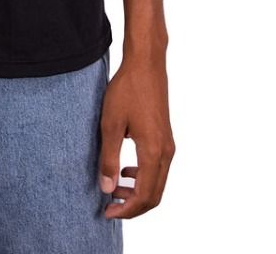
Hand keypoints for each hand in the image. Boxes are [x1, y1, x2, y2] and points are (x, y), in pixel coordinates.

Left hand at [98, 55, 174, 218]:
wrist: (146, 64)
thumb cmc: (127, 90)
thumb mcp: (111, 124)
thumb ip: (109, 158)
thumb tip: (107, 188)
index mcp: (153, 151)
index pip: (144, 195)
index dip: (126, 210)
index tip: (107, 212)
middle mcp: (166, 151)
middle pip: (155, 195)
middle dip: (133, 206)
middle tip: (110, 207)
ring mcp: (168, 144)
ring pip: (158, 182)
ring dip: (138, 192)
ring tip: (115, 190)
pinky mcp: (165, 136)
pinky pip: (158, 168)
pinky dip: (143, 177)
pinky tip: (126, 170)